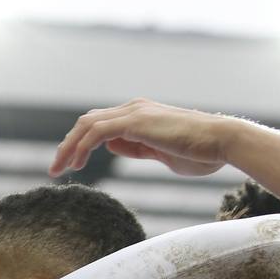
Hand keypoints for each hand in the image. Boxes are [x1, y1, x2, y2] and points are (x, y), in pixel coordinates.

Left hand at [50, 98, 243, 178]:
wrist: (224, 143)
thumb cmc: (201, 152)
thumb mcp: (160, 153)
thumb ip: (136, 148)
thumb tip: (113, 146)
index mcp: (140, 115)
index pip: (99, 124)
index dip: (80, 143)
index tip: (70, 165)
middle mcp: (134, 109)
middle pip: (87, 122)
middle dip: (68, 145)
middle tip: (56, 168)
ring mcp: (135, 112)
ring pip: (87, 125)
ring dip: (68, 147)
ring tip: (59, 169)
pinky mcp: (136, 122)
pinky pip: (97, 132)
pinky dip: (82, 147)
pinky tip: (77, 164)